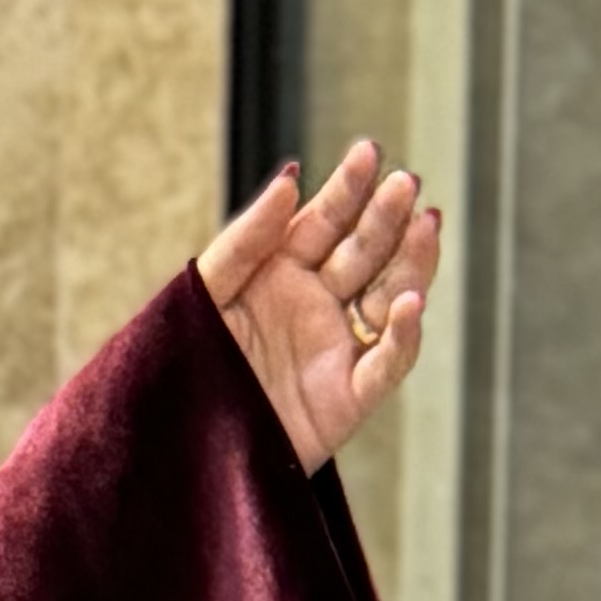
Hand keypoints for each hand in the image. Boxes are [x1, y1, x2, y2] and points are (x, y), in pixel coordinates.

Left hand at [198, 142, 437, 471]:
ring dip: (410, 262)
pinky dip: (401, 335)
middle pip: (365, 252)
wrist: (174, 448)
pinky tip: (408, 302)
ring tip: (425, 223)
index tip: (369, 153)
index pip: (326, 221)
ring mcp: (337, 348)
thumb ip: (245, 239)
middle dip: (386, 217)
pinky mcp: (348, 398)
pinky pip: (386, 363)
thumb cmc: (184, 367)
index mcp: (283, 273)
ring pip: (388, 297)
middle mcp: (317, 305)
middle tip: (405, 182)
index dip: (350, 188)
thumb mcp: (205, 294)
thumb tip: (290, 179)